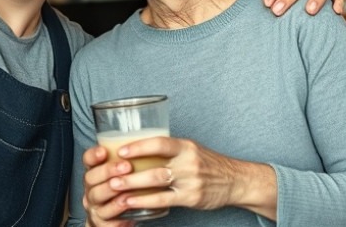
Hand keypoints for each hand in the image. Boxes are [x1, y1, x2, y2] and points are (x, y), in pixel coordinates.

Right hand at [80, 146, 137, 226]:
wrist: (113, 221)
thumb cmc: (121, 192)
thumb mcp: (123, 175)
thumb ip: (129, 161)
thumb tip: (150, 143)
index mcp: (95, 173)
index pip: (88, 160)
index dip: (94, 155)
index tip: (104, 151)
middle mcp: (91, 188)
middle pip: (91, 178)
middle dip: (108, 171)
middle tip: (126, 166)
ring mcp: (94, 206)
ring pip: (97, 198)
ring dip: (112, 193)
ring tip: (126, 190)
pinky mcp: (100, 223)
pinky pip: (105, 221)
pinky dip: (116, 217)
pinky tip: (128, 213)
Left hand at [103, 137, 276, 219]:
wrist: (235, 180)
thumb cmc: (207, 163)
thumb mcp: (191, 148)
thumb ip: (169, 148)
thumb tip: (138, 145)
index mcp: (186, 146)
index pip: (160, 142)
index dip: (139, 146)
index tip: (120, 150)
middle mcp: (188, 162)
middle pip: (155, 167)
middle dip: (129, 172)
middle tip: (110, 175)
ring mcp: (191, 181)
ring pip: (158, 184)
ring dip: (133, 187)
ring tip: (115, 189)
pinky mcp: (191, 198)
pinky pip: (164, 200)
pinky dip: (146, 202)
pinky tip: (132, 203)